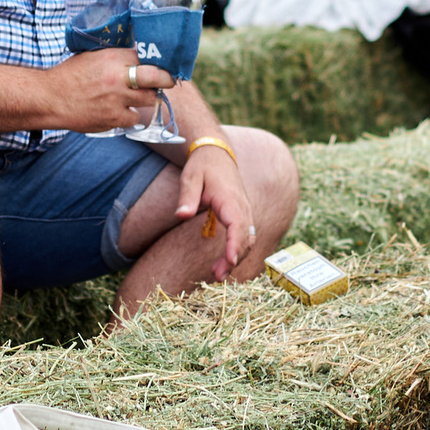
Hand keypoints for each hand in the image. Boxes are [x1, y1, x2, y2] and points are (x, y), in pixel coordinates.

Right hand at [49, 48, 171, 131]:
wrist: (50, 98)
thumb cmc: (70, 75)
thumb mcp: (92, 56)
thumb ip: (115, 57)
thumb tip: (137, 58)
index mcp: (113, 57)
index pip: (147, 57)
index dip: (154, 62)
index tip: (158, 65)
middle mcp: (118, 77)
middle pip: (158, 77)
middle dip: (167, 79)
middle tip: (168, 81)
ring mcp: (117, 99)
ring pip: (149, 100)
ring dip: (145, 98)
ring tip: (134, 96)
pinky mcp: (113, 118)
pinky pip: (133, 118)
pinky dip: (128, 115)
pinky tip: (117, 110)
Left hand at [175, 142, 254, 280]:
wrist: (216, 153)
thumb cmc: (202, 166)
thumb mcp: (190, 178)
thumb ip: (187, 197)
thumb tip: (181, 215)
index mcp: (230, 198)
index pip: (238, 225)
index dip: (235, 244)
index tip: (229, 260)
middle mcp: (242, 206)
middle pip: (246, 237)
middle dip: (234, 259)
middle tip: (217, 276)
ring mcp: (245, 210)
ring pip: (248, 239)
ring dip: (237, 258)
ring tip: (218, 274)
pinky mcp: (242, 214)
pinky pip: (245, 236)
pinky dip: (238, 250)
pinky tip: (225, 262)